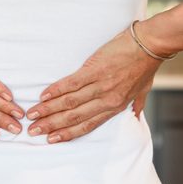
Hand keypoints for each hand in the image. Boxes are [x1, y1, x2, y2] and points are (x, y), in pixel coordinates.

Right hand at [26, 25, 162, 143]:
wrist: (150, 44)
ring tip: (33, 115)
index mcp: (115, 107)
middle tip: (33, 130)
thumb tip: (136, 116)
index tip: (51, 139)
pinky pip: (71, 83)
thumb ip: (137, 105)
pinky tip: (43, 96)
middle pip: (73, 117)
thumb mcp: (143, 91)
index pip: (87, 126)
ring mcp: (99, 85)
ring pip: (69, 102)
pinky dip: (56, 90)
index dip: (67, 134)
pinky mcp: (94, 70)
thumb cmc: (145, 67)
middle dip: (51, 125)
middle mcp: (106, 100)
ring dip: (48, 110)